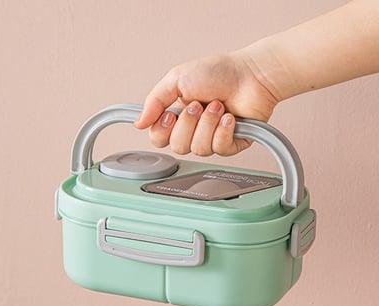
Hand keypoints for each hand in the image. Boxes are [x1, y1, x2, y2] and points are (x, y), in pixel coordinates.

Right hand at [134, 53, 278, 155]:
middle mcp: (193, 130)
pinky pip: (220, 150)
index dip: (163, 130)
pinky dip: (224, 131)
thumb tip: (138, 123)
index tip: (171, 113)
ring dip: (208, 124)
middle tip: (199, 105)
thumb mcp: (177, 79)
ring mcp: (212, 139)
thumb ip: (154, 101)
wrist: (251, 74)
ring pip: (199, 150)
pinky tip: (230, 117)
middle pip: (178, 148)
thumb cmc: (218, 72)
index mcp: (178, 116)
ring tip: (218, 106)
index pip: (159, 139)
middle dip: (189, 124)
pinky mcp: (231, 144)